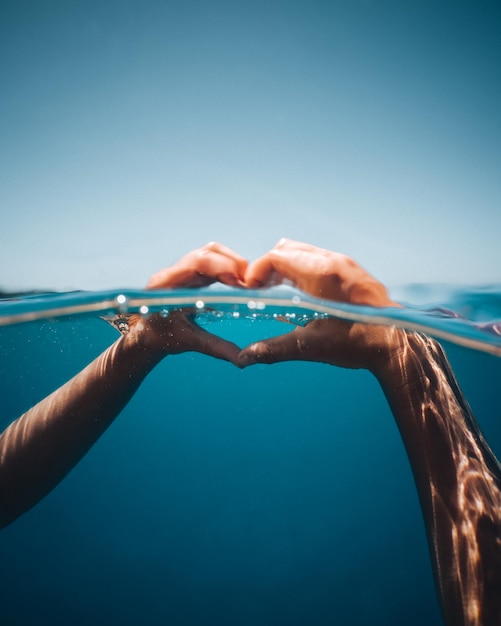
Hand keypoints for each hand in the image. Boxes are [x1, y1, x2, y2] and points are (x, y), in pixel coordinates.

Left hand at [127, 243, 248, 364]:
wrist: (147, 334)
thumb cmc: (161, 336)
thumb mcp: (189, 341)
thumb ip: (215, 347)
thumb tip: (241, 360)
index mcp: (167, 282)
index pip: (197, 262)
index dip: (221, 267)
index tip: (240, 281)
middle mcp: (176, 271)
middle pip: (209, 252)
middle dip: (233, 263)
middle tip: (250, 283)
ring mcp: (186, 269)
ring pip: (213, 253)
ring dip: (234, 263)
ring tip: (248, 283)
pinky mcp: (194, 273)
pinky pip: (215, 261)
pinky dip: (230, 268)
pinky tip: (241, 282)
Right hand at [239, 239, 400, 371]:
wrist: (398, 345)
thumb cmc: (359, 343)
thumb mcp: (312, 345)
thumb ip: (275, 348)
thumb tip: (245, 357)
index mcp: (322, 271)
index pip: (276, 257)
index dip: (256, 272)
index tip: (247, 290)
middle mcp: (334, 261)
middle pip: (287, 249)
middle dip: (267, 267)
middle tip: (256, 291)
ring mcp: (345, 264)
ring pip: (303, 253)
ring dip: (284, 268)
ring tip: (273, 292)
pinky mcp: (351, 272)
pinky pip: (317, 261)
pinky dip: (300, 271)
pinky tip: (298, 294)